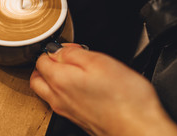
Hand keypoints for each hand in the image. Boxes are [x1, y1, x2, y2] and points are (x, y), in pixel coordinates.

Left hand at [30, 43, 176, 135]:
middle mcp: (58, 98)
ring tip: (76, 70)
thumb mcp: (99, 61)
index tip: (71, 48)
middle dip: (47, 64)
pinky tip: (84, 85)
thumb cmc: (124, 97)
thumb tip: (58, 49)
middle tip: (67, 57)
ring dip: (54, 77)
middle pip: (38, 77)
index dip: (54, 48)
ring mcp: (66, 110)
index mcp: (59, 80)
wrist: (138, 128)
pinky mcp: (76, 117)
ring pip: (47, 90)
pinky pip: (60, 101)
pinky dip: (65, 90)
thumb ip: (73, 53)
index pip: (41, 60)